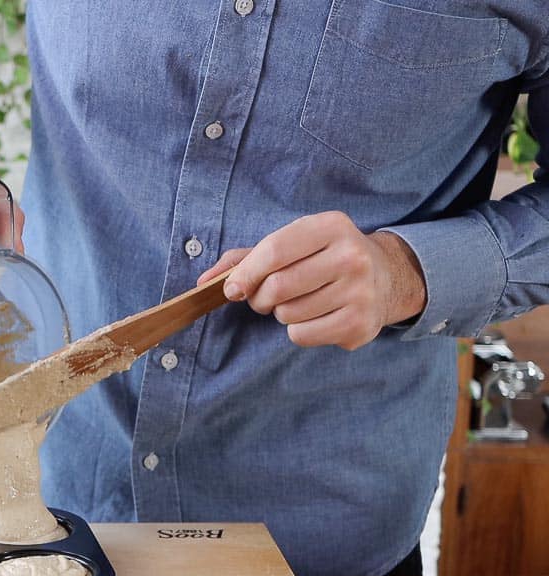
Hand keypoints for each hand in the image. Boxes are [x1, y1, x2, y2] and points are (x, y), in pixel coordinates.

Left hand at [196, 211, 426, 349]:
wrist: (386, 277)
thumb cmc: (323, 258)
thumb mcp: (292, 243)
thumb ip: (245, 258)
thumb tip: (203, 282)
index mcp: (331, 226)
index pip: (274, 251)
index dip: (245, 274)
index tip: (232, 290)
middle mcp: (352, 256)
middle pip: (278, 287)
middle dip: (261, 297)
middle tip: (268, 298)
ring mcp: (361, 291)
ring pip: (288, 314)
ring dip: (281, 314)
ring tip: (298, 302)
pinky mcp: (361, 323)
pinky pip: (302, 335)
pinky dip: (297, 331)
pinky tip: (316, 316)